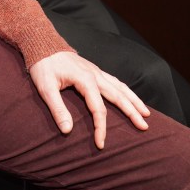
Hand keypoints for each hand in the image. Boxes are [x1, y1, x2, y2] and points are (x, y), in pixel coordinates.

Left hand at [29, 50, 150, 149]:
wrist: (43, 45)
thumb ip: (57, 109)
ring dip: (134, 100)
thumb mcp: (46, 88)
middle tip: (144, 127)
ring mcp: (97, 71)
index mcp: (85, 81)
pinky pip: (115, 81)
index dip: (101, 128)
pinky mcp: (94, 70)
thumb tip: (68, 131)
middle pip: (118, 96)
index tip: (100, 144)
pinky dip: (125, 90)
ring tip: (146, 113)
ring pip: (121, 87)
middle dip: (132, 113)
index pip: (98, 109)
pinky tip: (130, 96)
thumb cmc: (43, 66)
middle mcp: (96, 75)